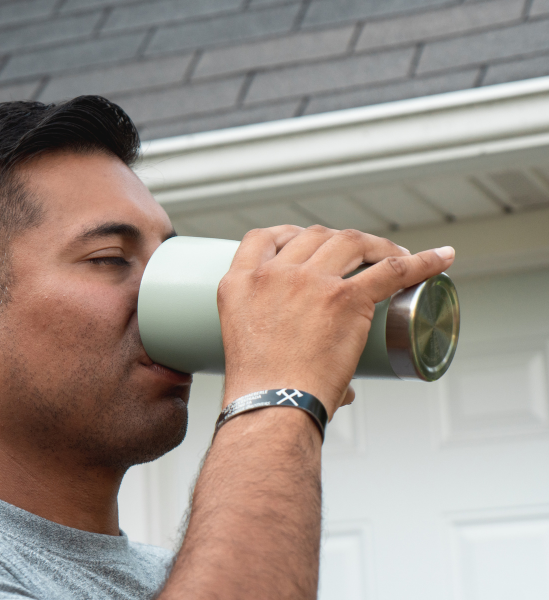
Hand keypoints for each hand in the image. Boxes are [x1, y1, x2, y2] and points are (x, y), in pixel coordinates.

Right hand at [217, 225, 454, 418]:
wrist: (271, 407)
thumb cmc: (260, 391)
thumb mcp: (246, 346)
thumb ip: (286, 350)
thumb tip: (343, 387)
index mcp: (241, 283)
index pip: (262, 238)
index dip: (288, 234)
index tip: (305, 241)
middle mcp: (274, 274)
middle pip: (314, 235)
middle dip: (339, 240)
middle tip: (360, 254)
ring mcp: (310, 282)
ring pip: (351, 241)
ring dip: (376, 244)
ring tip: (396, 253)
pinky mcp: (346, 298)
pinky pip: (392, 270)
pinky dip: (421, 262)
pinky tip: (441, 258)